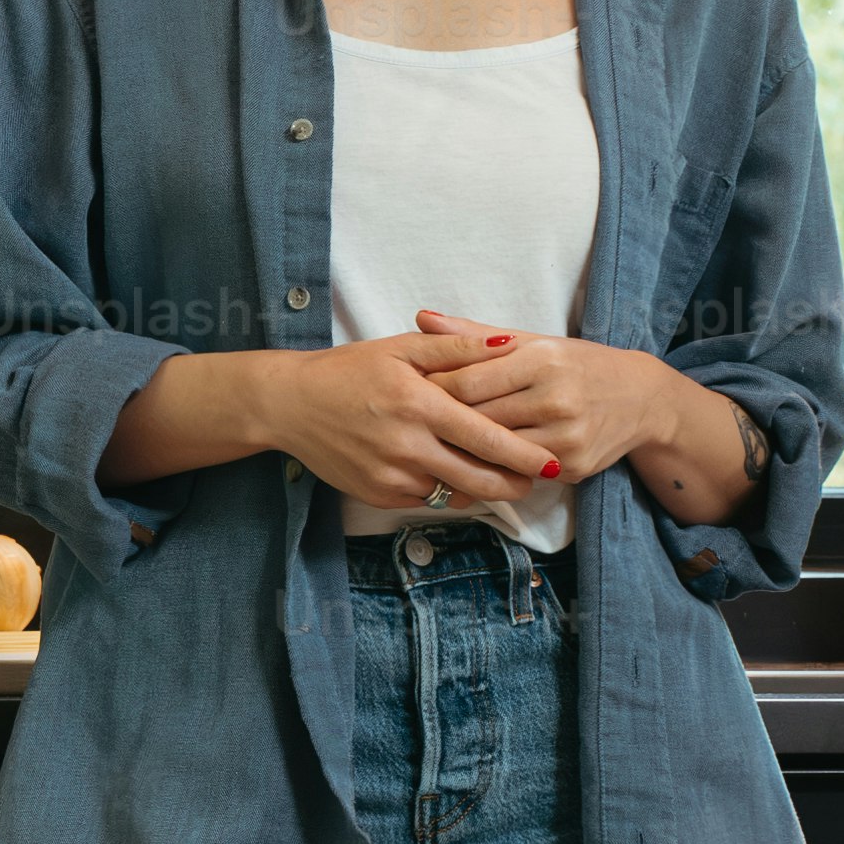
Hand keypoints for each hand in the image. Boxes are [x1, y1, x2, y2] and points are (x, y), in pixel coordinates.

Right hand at [98, 334, 568, 509]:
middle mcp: (408, 447)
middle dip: (515, 483)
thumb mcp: (402, 348)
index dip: (525, 456)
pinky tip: (459, 477)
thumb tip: (509, 343)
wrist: (290, 405)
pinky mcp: (378, 495)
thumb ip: (458, 345)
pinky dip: (449, 492)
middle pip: (479, 478)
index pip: (487, 438)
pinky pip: (428, 500)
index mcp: (420, 405)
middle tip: (538, 478)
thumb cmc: (349, 370)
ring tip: (505, 478)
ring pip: (456, 494)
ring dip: (484, 489)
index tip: (553, 462)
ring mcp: (391, 476)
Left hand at [411, 313, 702, 486]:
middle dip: (441, 424)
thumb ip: (474, 335)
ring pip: (495, 451)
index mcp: (541, 359)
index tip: (410, 395)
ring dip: (462, 452)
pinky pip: (518, 472)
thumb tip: (422, 317)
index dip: (434, 391)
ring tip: (431, 448)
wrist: (640, 398)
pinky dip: (491, 471)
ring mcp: (566, 435)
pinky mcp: (573, 467)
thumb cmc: (575, 364)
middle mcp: (555, 397)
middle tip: (408, 426)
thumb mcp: (532, 341)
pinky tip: (469, 467)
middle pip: (478, 419)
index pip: (468, 382)